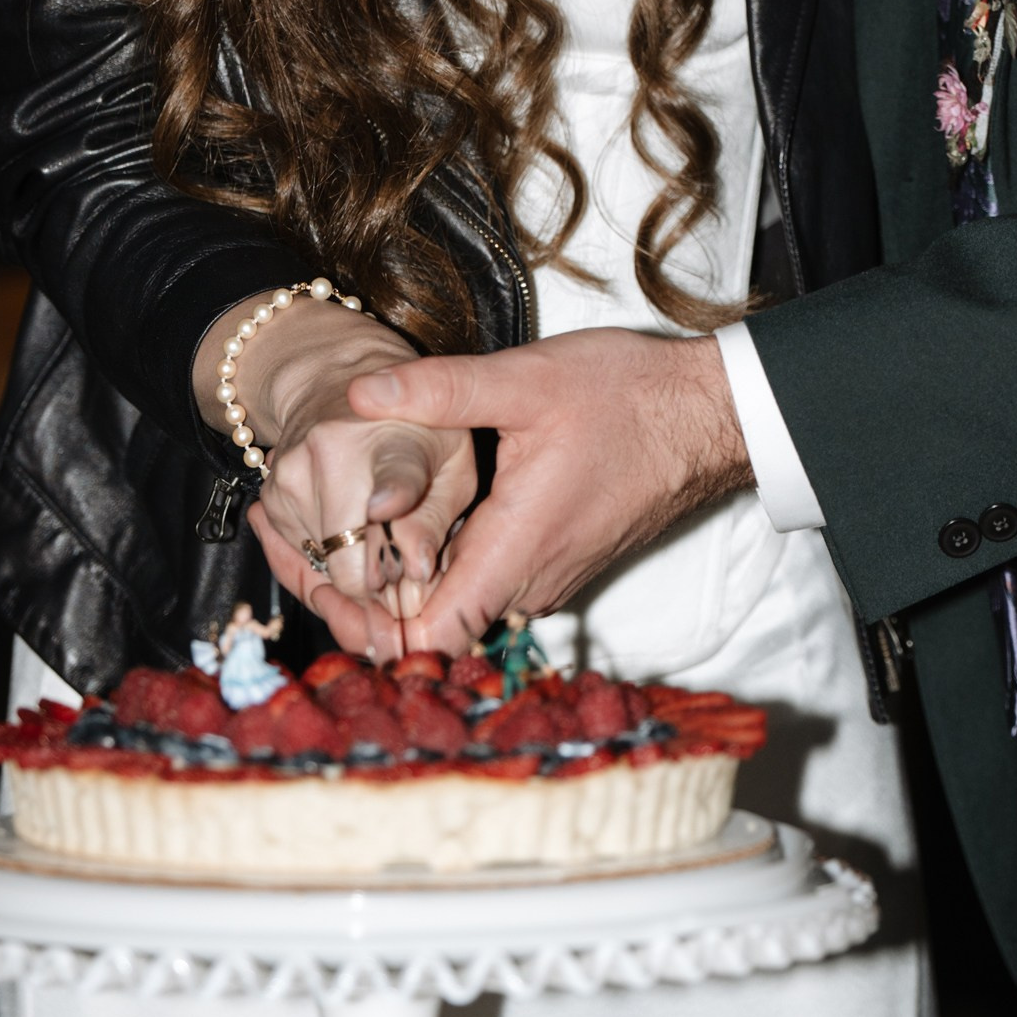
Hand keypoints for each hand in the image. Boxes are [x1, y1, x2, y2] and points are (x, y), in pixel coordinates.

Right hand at [249, 410, 479, 663]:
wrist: (336, 383)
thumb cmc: (411, 430)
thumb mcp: (450, 463)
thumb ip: (437, 519)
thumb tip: (415, 571)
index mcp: (397, 441)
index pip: (393, 474)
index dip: (391, 496)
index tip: (384, 507)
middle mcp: (333, 451)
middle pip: (347, 554)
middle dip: (374, 580)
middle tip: (395, 567)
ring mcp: (293, 473)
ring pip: (323, 565)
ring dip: (350, 564)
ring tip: (368, 524)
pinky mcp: (270, 497)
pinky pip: (301, 555)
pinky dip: (325, 553)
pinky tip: (341, 519)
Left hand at [347, 329, 750, 654]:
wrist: (705, 414)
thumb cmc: (629, 397)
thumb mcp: (528, 378)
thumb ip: (441, 389)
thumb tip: (359, 395)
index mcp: (516, 550)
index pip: (430, 638)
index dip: (370, 624)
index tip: (326, 578)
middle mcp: (529, 581)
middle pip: (433, 624)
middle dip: (370, 595)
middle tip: (311, 543)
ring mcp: (545, 575)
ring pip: (460, 602)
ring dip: (407, 576)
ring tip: (350, 527)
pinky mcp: (555, 561)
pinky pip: (487, 581)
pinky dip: (444, 561)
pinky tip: (412, 515)